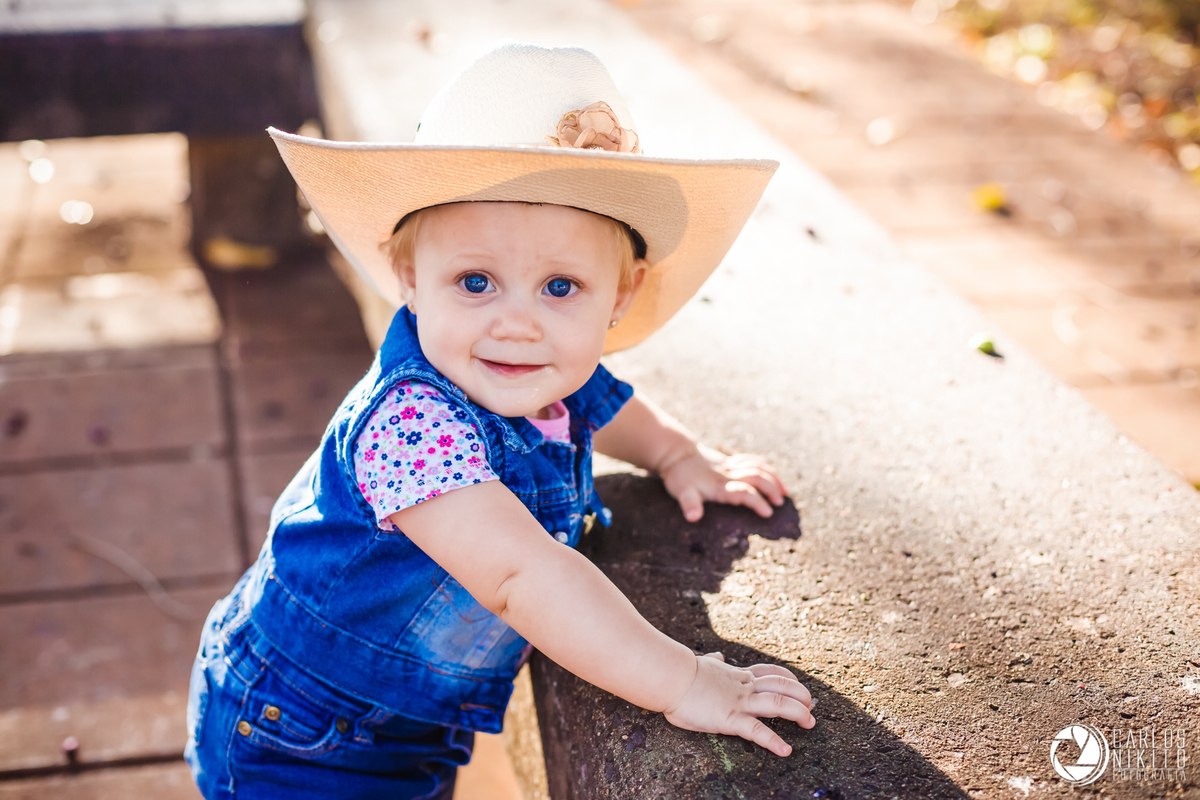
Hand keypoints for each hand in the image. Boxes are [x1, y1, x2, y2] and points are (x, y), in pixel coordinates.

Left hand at [659, 445, 785, 521]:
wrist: (676, 454)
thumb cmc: (679, 478)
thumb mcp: (681, 493)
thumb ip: (689, 505)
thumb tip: (693, 517)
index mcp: (719, 486)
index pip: (743, 492)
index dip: (757, 502)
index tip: (768, 512)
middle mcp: (728, 474)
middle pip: (756, 477)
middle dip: (771, 489)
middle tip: (780, 502)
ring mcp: (730, 466)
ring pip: (758, 467)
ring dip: (772, 478)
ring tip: (783, 492)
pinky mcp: (730, 460)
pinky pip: (752, 460)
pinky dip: (765, 467)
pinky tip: (772, 475)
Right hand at [663, 652, 814, 755]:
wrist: (670, 676)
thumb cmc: (682, 672)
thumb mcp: (703, 663)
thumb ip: (713, 661)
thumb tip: (717, 656)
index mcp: (737, 675)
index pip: (770, 673)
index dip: (789, 679)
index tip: (799, 686)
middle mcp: (743, 687)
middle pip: (781, 685)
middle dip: (801, 696)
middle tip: (811, 708)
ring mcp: (738, 702)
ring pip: (777, 702)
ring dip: (798, 712)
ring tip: (810, 723)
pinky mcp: (729, 718)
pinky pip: (756, 730)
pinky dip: (773, 741)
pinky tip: (785, 750)